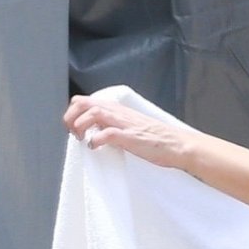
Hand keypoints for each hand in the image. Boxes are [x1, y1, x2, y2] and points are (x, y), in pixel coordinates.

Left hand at [63, 95, 196, 170]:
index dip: (73, 113)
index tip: (74, 129)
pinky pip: (107, 133)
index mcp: (116, 110)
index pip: (85, 101)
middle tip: (74, 134)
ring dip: (81, 126)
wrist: (177, 144)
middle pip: (83, 103)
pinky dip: (95, 140)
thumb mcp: (128, 127)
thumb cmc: (155, 138)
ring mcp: (124, 123)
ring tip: (82, 140)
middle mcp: (118, 112)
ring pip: (93, 113)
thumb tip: (94, 132)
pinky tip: (95, 147)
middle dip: (71, 118)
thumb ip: (112, 126)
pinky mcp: (130, 136)